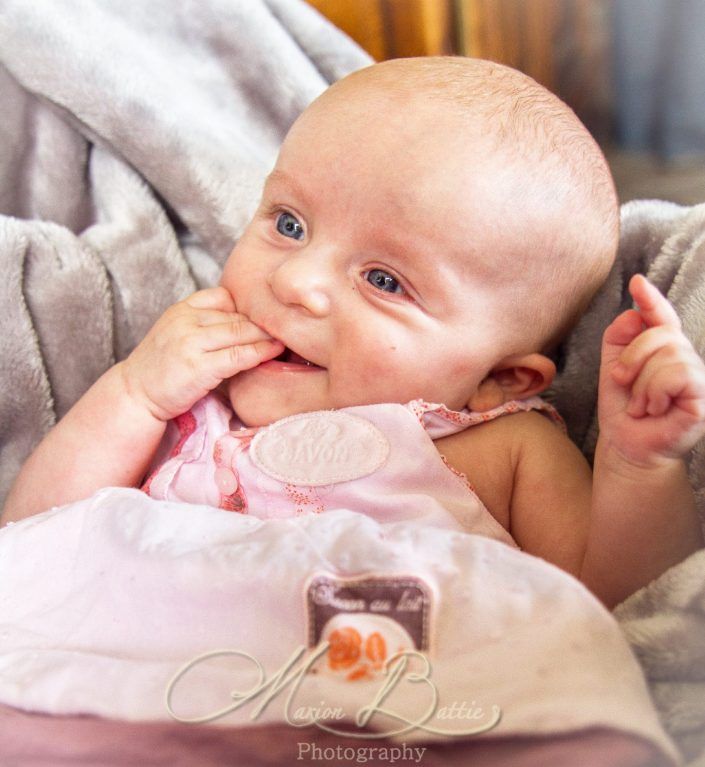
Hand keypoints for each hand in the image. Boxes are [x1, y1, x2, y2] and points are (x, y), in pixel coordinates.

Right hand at [120, 287, 283, 420]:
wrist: (135, 395)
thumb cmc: (162, 370)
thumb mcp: (178, 335)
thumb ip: (206, 325)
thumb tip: (250, 325)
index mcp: (181, 309)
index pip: (223, 296)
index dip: (248, 308)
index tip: (268, 316)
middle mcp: (185, 320)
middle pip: (237, 315)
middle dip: (264, 323)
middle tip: (290, 327)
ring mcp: (190, 342)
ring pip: (241, 332)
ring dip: (267, 337)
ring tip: (288, 339)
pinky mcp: (198, 366)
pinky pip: (238, 355)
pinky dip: (260, 353)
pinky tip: (274, 352)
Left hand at [598, 274, 704, 466]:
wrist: (626, 444)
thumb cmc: (623, 408)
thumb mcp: (613, 367)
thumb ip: (620, 337)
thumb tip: (634, 313)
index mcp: (664, 349)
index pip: (661, 318)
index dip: (651, 299)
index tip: (637, 283)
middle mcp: (686, 358)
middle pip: (661, 333)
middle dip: (632, 357)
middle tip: (623, 382)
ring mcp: (699, 377)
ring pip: (669, 355)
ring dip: (642, 382)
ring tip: (641, 404)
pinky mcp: (704, 396)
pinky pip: (677, 374)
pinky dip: (655, 391)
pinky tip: (653, 409)